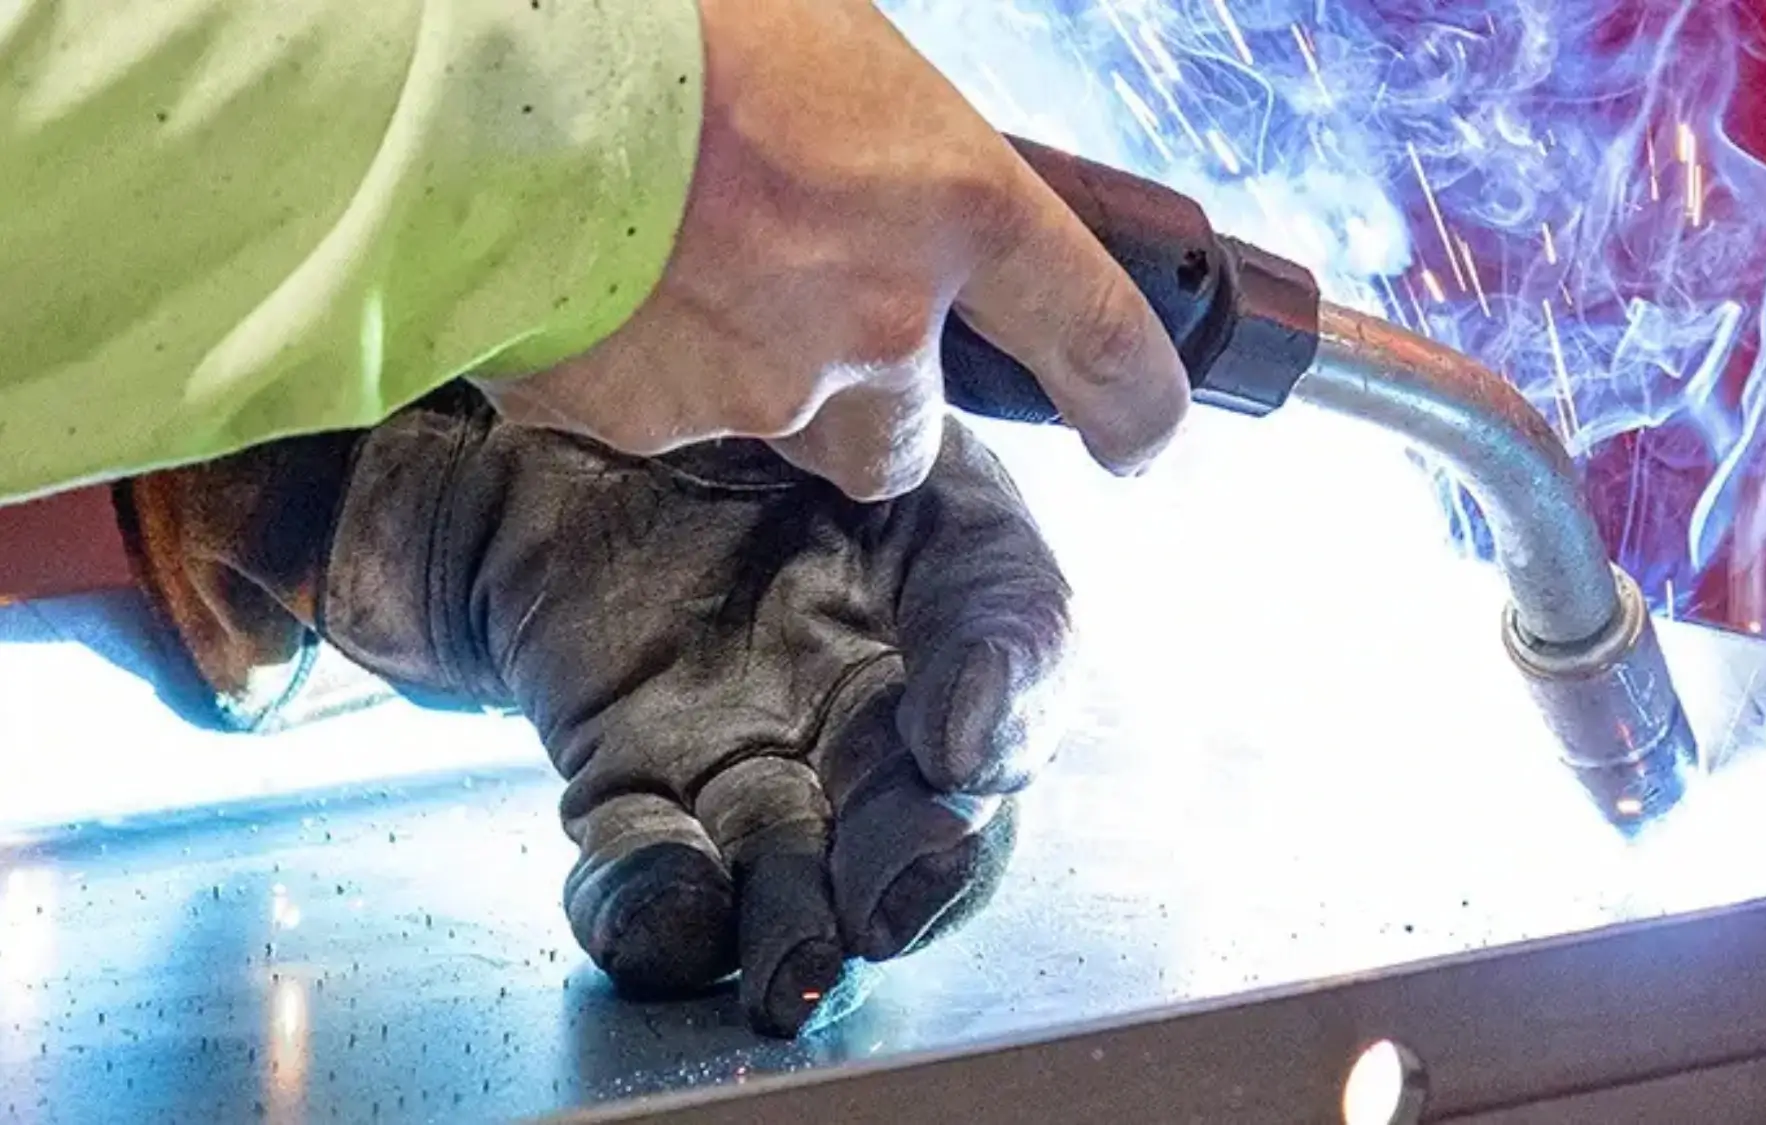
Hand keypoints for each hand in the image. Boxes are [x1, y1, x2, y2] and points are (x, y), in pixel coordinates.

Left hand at [115, 385, 1072, 1036]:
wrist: (536, 388)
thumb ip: (972, 563)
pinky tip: (660, 909)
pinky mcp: (626, 777)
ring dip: (795, 936)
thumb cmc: (739, 392)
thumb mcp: (881, 435)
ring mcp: (744, 747)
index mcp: (942, 592)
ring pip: (791, 874)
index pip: (1015, 675)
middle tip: (892, 900)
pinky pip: (647, 863)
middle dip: (911, 875)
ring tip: (788, 971)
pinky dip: (651, 906)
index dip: (1008, 717)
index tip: (958, 747)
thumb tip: (970, 743)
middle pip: (914, 818)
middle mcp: (859, 695)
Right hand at [476, 0, 1188, 500]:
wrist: (485, 65)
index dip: (1133, 405)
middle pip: (910, 444)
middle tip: (813, 322)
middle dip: (877, 407)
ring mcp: (756, 392)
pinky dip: (642, 374)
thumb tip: (890, 183)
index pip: (1098, 339)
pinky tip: (600, 286)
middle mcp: (875, 328)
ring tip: (683, 279)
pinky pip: (659, 423)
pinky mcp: (639, 426)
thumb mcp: (843, 51)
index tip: (1138, 438)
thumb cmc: (680, 19)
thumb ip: (895, 153)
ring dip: (758, 385)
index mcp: (954, 208)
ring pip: (784, 437)